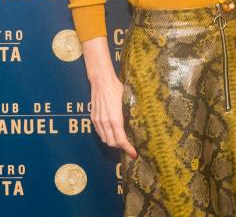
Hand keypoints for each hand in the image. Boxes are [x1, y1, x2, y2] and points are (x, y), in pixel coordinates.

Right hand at [83, 37, 136, 158]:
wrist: (101, 81)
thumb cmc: (117, 88)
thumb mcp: (128, 100)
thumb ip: (131, 113)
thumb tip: (142, 121)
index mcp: (115, 119)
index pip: (121, 140)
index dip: (128, 149)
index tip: (134, 154)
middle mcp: (104, 122)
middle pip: (112, 143)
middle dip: (121, 147)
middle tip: (130, 146)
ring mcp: (97, 121)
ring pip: (105, 139)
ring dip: (113, 142)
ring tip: (123, 140)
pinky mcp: (93, 118)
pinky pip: (99, 132)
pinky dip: (106, 135)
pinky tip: (113, 132)